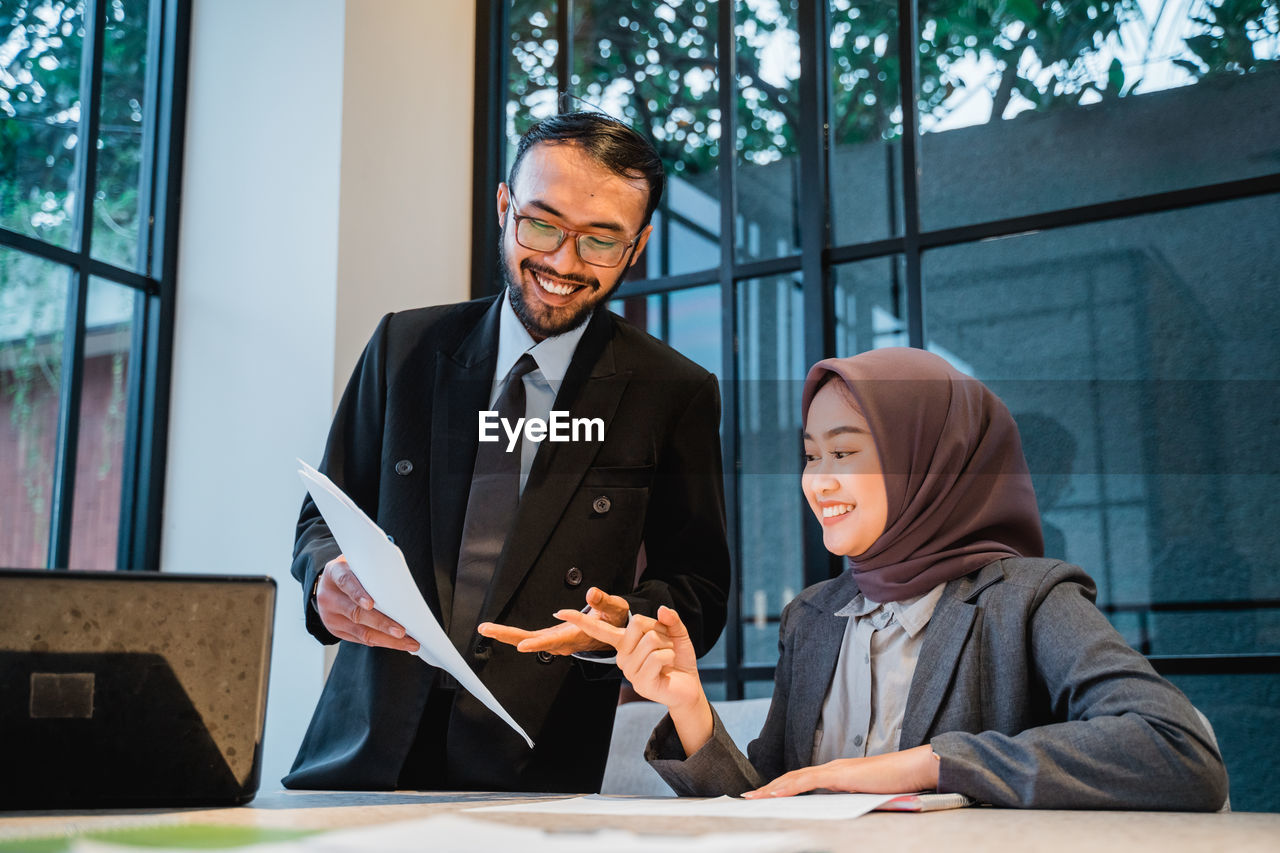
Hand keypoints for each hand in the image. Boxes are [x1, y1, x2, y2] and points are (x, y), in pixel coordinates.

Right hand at [315, 555, 419, 652]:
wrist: (329, 583)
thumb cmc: (353, 571)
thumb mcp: (358, 564)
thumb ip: (373, 573)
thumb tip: (402, 589)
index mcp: (334, 573)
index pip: (345, 581)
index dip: (358, 593)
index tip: (371, 604)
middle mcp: (329, 596)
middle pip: (356, 613)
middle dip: (381, 623)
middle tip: (401, 631)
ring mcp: (330, 616)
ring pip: (360, 631)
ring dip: (386, 638)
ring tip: (407, 642)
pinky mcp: (335, 630)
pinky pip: (360, 638)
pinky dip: (381, 641)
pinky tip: (397, 642)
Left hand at [477, 586, 630, 654]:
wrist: (614, 634)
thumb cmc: (614, 621)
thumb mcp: (615, 609)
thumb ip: (604, 601)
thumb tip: (591, 593)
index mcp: (576, 636)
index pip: (555, 641)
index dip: (537, 644)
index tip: (521, 645)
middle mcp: (562, 642)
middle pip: (531, 642)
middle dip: (508, 636)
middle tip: (487, 630)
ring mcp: (555, 641)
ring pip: (527, 640)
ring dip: (506, 635)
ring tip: (486, 629)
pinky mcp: (551, 637)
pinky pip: (529, 638)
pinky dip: (512, 634)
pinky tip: (498, 632)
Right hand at [555, 603, 712, 756]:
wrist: (687, 686)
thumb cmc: (676, 659)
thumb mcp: (675, 634)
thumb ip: (670, 619)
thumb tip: (662, 609)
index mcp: (624, 642)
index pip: (599, 629)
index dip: (580, 620)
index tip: (559, 613)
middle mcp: (622, 656)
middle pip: (638, 622)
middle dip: (660, 629)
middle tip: (665, 645)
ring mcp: (629, 670)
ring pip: (650, 639)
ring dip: (667, 646)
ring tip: (666, 658)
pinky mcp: (640, 682)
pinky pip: (658, 657)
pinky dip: (670, 657)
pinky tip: (667, 668)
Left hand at [742, 745, 940, 798]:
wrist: (913, 770)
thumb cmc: (896, 784)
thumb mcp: (867, 796)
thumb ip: (850, 800)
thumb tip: (839, 812)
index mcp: (836, 775)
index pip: (801, 781)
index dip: (780, 788)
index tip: (763, 797)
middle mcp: (832, 769)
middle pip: (792, 778)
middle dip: (768, 788)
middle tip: (748, 798)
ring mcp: (835, 770)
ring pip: (795, 778)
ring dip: (772, 789)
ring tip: (754, 798)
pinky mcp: (841, 774)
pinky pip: (809, 781)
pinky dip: (790, 788)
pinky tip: (776, 795)